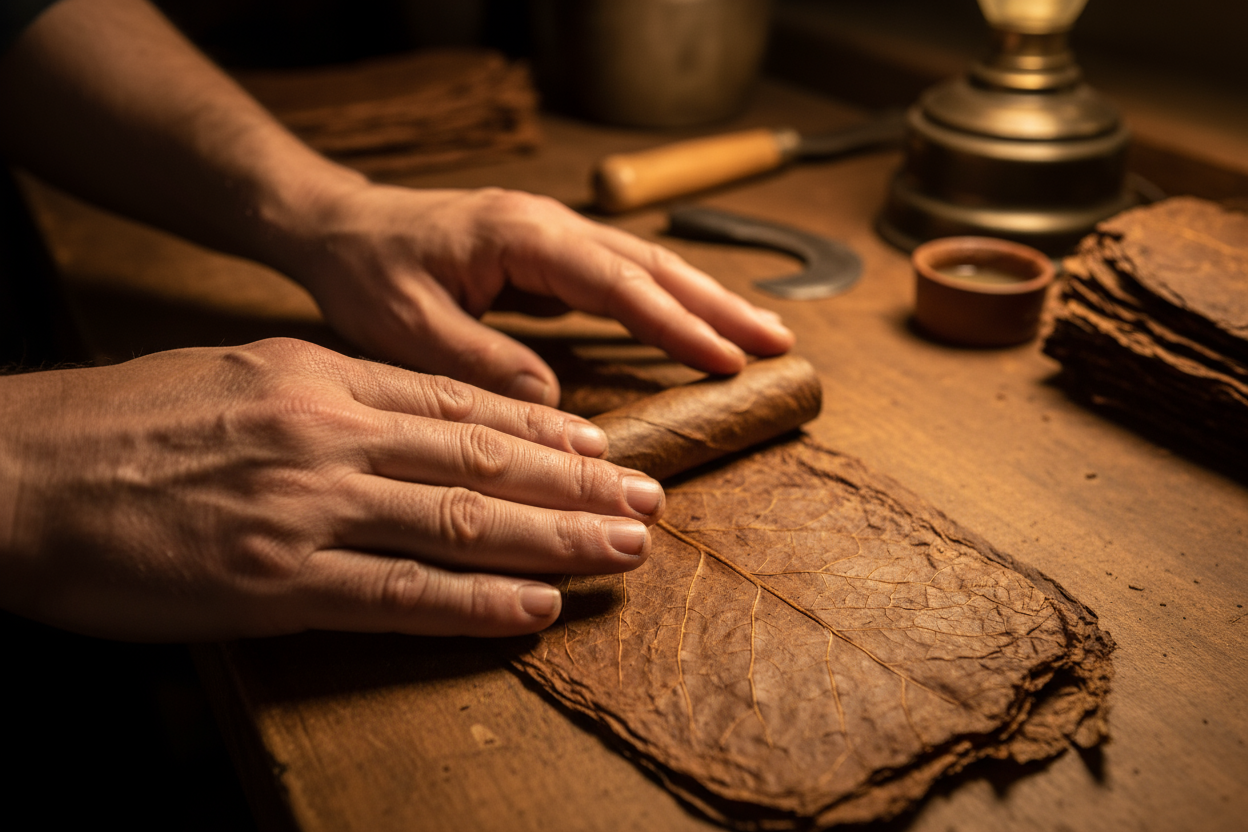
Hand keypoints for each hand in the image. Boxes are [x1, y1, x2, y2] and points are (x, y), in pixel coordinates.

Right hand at [0, 338, 663, 640]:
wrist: (20, 471)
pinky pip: (401, 597)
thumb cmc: (128, 422)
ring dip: (557, 539)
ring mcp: (308, 511)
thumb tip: (416, 420)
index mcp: (323, 378)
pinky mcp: (277, 585)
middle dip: (579, 483)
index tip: (604, 446)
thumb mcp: (243, 374)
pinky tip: (536, 608)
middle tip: (649, 499)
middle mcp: (330, 436)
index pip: (461, 405)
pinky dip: (478, 604)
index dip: (545, 428)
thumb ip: (336, 395)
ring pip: (464, 523)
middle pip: (485, 461)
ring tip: (623, 550)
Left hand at [274, 184, 794, 405]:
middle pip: (651, 264)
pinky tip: (694, 327)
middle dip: (719, 305)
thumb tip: (553, 401)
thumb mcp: (406, 326)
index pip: (617, 282)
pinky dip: (665, 303)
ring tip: (761, 335)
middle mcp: (548, 227)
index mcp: (521, 235)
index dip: (675, 323)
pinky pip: (621, 279)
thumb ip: (480, 361)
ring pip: (645, 267)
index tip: (726, 360)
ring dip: (705, 301)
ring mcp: (552, 237)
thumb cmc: (366, 271)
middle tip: (779, 343)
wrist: (338, 228)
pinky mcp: (547, 257)